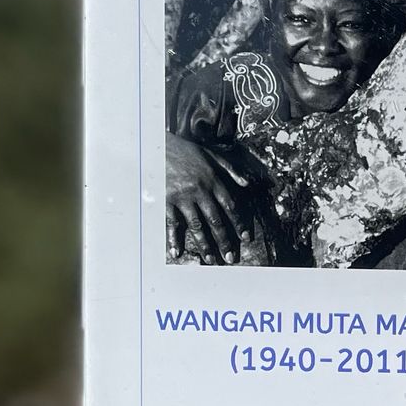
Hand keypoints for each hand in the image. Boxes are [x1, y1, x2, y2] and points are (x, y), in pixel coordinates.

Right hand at [165, 134, 255, 263]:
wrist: (157, 146)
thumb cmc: (186, 151)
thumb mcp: (212, 155)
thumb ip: (231, 170)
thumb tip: (247, 184)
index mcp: (213, 181)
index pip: (230, 206)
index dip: (239, 223)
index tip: (245, 238)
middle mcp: (200, 191)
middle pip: (215, 220)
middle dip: (224, 241)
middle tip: (230, 258)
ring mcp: (182, 198)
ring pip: (196, 225)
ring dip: (204, 245)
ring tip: (211, 260)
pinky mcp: (166, 201)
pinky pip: (172, 223)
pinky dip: (174, 238)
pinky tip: (177, 252)